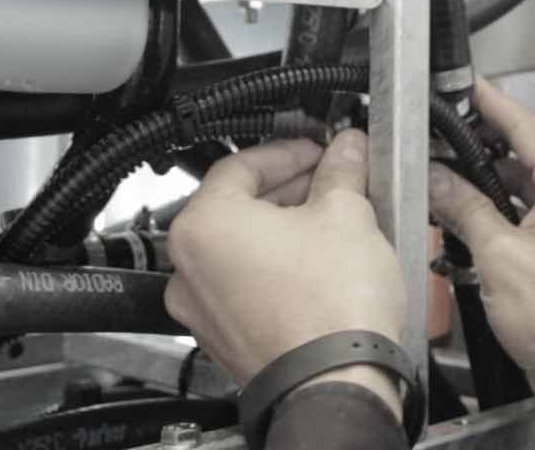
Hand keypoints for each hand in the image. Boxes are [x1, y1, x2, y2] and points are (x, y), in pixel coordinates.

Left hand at [165, 131, 406, 417]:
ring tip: (330, 225)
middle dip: (288, 190)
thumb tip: (346, 151)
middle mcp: (188, 269)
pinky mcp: (224, 340)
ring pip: (240, 250)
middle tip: (330, 182)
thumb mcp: (345, 213)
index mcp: (203, 226)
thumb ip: (341, 172)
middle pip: (236, 207)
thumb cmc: (329, 308)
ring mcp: (202, 311)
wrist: (334, 383)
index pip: (241, 165)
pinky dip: (274, 270)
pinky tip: (317, 268)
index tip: (318, 151)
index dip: (288, 151)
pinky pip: (243, 288)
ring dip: (282, 230)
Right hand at [429, 81, 534, 419]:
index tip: (468, 84)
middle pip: (524, 160)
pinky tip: (468, 228)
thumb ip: (465, 209)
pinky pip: (529, 224)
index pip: (527, 127)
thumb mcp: (501, 257)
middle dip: (478, 153)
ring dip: (486, 193)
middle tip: (439, 141)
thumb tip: (439, 179)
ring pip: (524, 195)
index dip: (492, 103)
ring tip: (444, 186)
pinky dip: (500, 223)